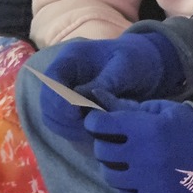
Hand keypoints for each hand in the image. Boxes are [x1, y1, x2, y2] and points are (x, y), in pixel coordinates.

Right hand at [39, 33, 182, 141]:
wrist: (145, 65)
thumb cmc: (136, 59)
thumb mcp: (126, 65)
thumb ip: (105, 81)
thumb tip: (81, 99)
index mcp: (71, 58)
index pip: (51, 82)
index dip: (59, 100)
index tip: (77, 114)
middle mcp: (62, 77)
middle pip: (48, 104)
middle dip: (65, 120)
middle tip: (89, 128)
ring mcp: (65, 94)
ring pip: (54, 119)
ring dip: (70, 130)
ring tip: (95, 133)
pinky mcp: (72, 110)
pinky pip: (65, 127)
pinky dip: (77, 134)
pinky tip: (96, 135)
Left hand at [85, 94, 192, 192]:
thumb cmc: (191, 128)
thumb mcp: (166, 110)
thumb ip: (135, 109)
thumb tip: (104, 103)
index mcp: (147, 129)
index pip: (102, 125)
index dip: (95, 122)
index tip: (97, 122)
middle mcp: (143, 157)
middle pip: (102, 152)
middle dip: (105, 145)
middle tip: (116, 143)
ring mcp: (147, 183)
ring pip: (110, 176)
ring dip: (115, 167)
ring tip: (129, 161)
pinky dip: (129, 186)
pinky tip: (142, 177)